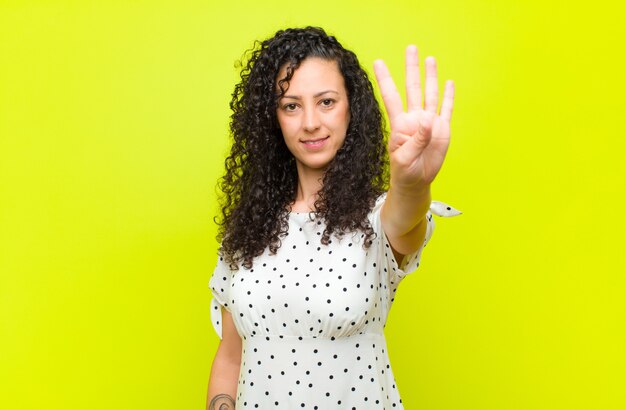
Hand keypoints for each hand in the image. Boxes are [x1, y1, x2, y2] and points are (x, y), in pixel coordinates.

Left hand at [373, 45, 453, 189]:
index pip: (391, 96)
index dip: (385, 80)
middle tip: (411, 48)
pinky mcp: (442, 130)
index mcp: (400, 124)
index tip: (378, 62)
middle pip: (412, 88)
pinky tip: (449, 83)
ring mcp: (429, 123)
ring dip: (431, 76)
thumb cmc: (404, 171)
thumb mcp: (404, 159)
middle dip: (411, 68)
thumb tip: (428, 122)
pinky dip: (448, 96)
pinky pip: (446, 109)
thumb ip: (416, 141)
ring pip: (430, 94)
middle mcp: (414, 118)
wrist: (416, 182)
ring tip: (430, 59)